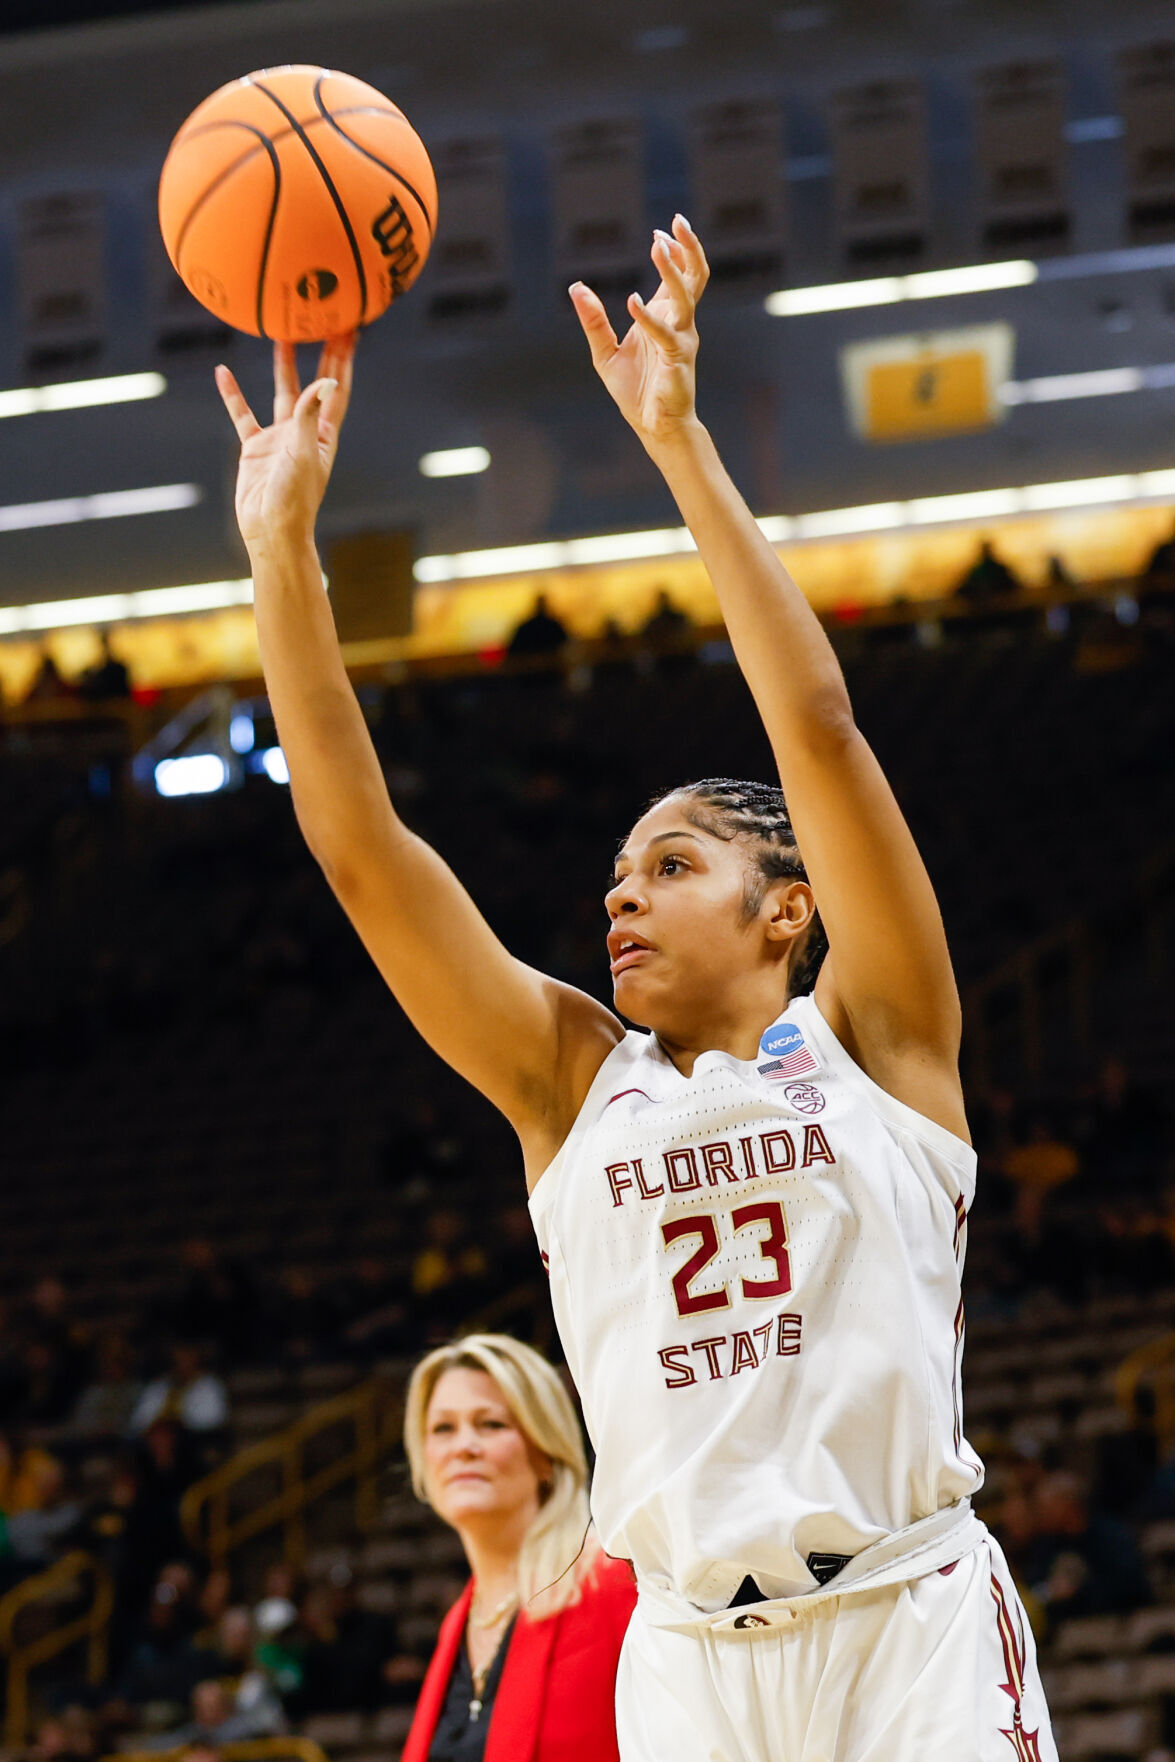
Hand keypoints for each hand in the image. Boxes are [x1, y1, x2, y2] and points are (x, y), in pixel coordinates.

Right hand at [215, 333, 354, 550]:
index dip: (342, 359)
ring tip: (281, 335)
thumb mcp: (304, 453)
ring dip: (283, 366)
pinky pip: (242, 414)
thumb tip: (326, 380)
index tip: (349, 330)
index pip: (337, 388)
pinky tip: (223, 372)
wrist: (270, 531)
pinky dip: (233, 394)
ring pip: (281, 393)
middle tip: (322, 323)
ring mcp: (279, 438)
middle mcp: (305, 432)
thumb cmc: (294, 499)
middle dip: (320, 354)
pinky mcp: (255, 448)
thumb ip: (310, 415)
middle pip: (314, 384)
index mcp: (324, 434)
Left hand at [570, 214, 708, 451]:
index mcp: (665, 317)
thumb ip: (593, 320)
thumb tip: (575, 287)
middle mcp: (679, 323)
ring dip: (673, 270)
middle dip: (689, 248)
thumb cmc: (636, 391)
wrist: (654, 426)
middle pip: (695, 277)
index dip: (675, 250)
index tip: (661, 231)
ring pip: (685, 296)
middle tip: (678, 222)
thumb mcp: (605, 352)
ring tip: (658, 247)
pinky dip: (648, 317)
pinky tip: (631, 301)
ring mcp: (681, 339)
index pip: (679, 275)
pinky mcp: (677, 359)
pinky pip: (664, 333)